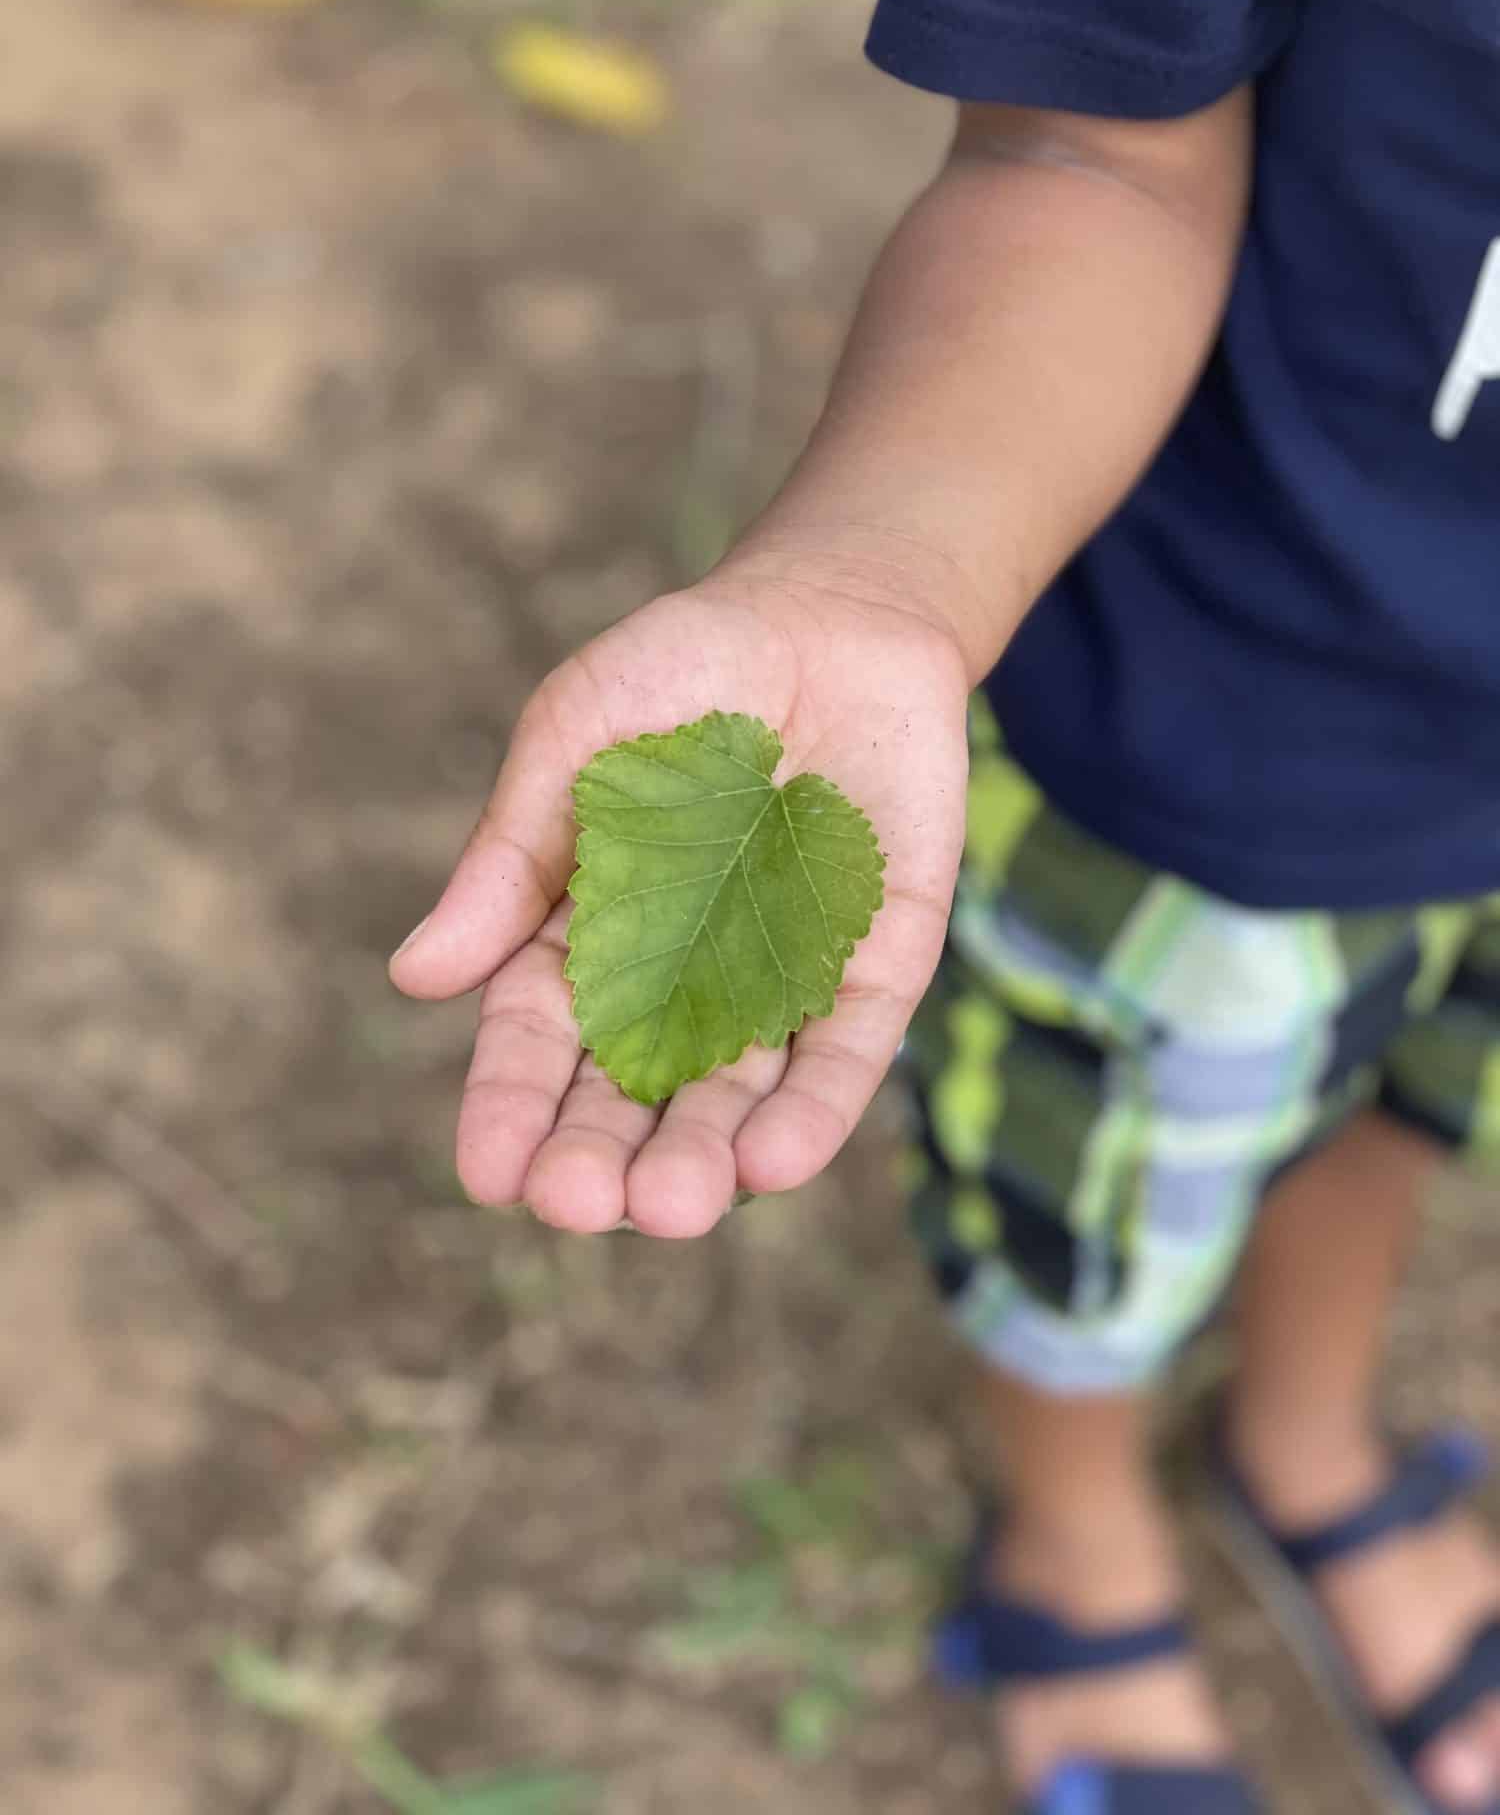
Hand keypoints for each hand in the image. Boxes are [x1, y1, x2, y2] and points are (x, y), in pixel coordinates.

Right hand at [389, 566, 969, 1236]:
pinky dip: (815, 1109)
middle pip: (634, 1097)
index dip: (510, 1110)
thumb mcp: (571, 742)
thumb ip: (509, 859)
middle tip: (582, 1204)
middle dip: (605, 1158)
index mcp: (585, 938)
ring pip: (738, 1099)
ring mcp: (778, 982)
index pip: (537, 1044)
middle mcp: (679, 984)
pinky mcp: (872, 967)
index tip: (488, 1175)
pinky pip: (844, 1051)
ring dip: (706, 1161)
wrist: (829, 613)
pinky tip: (776, 1162)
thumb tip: (415, 980)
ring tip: (673, 1207)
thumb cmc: (678, 671)